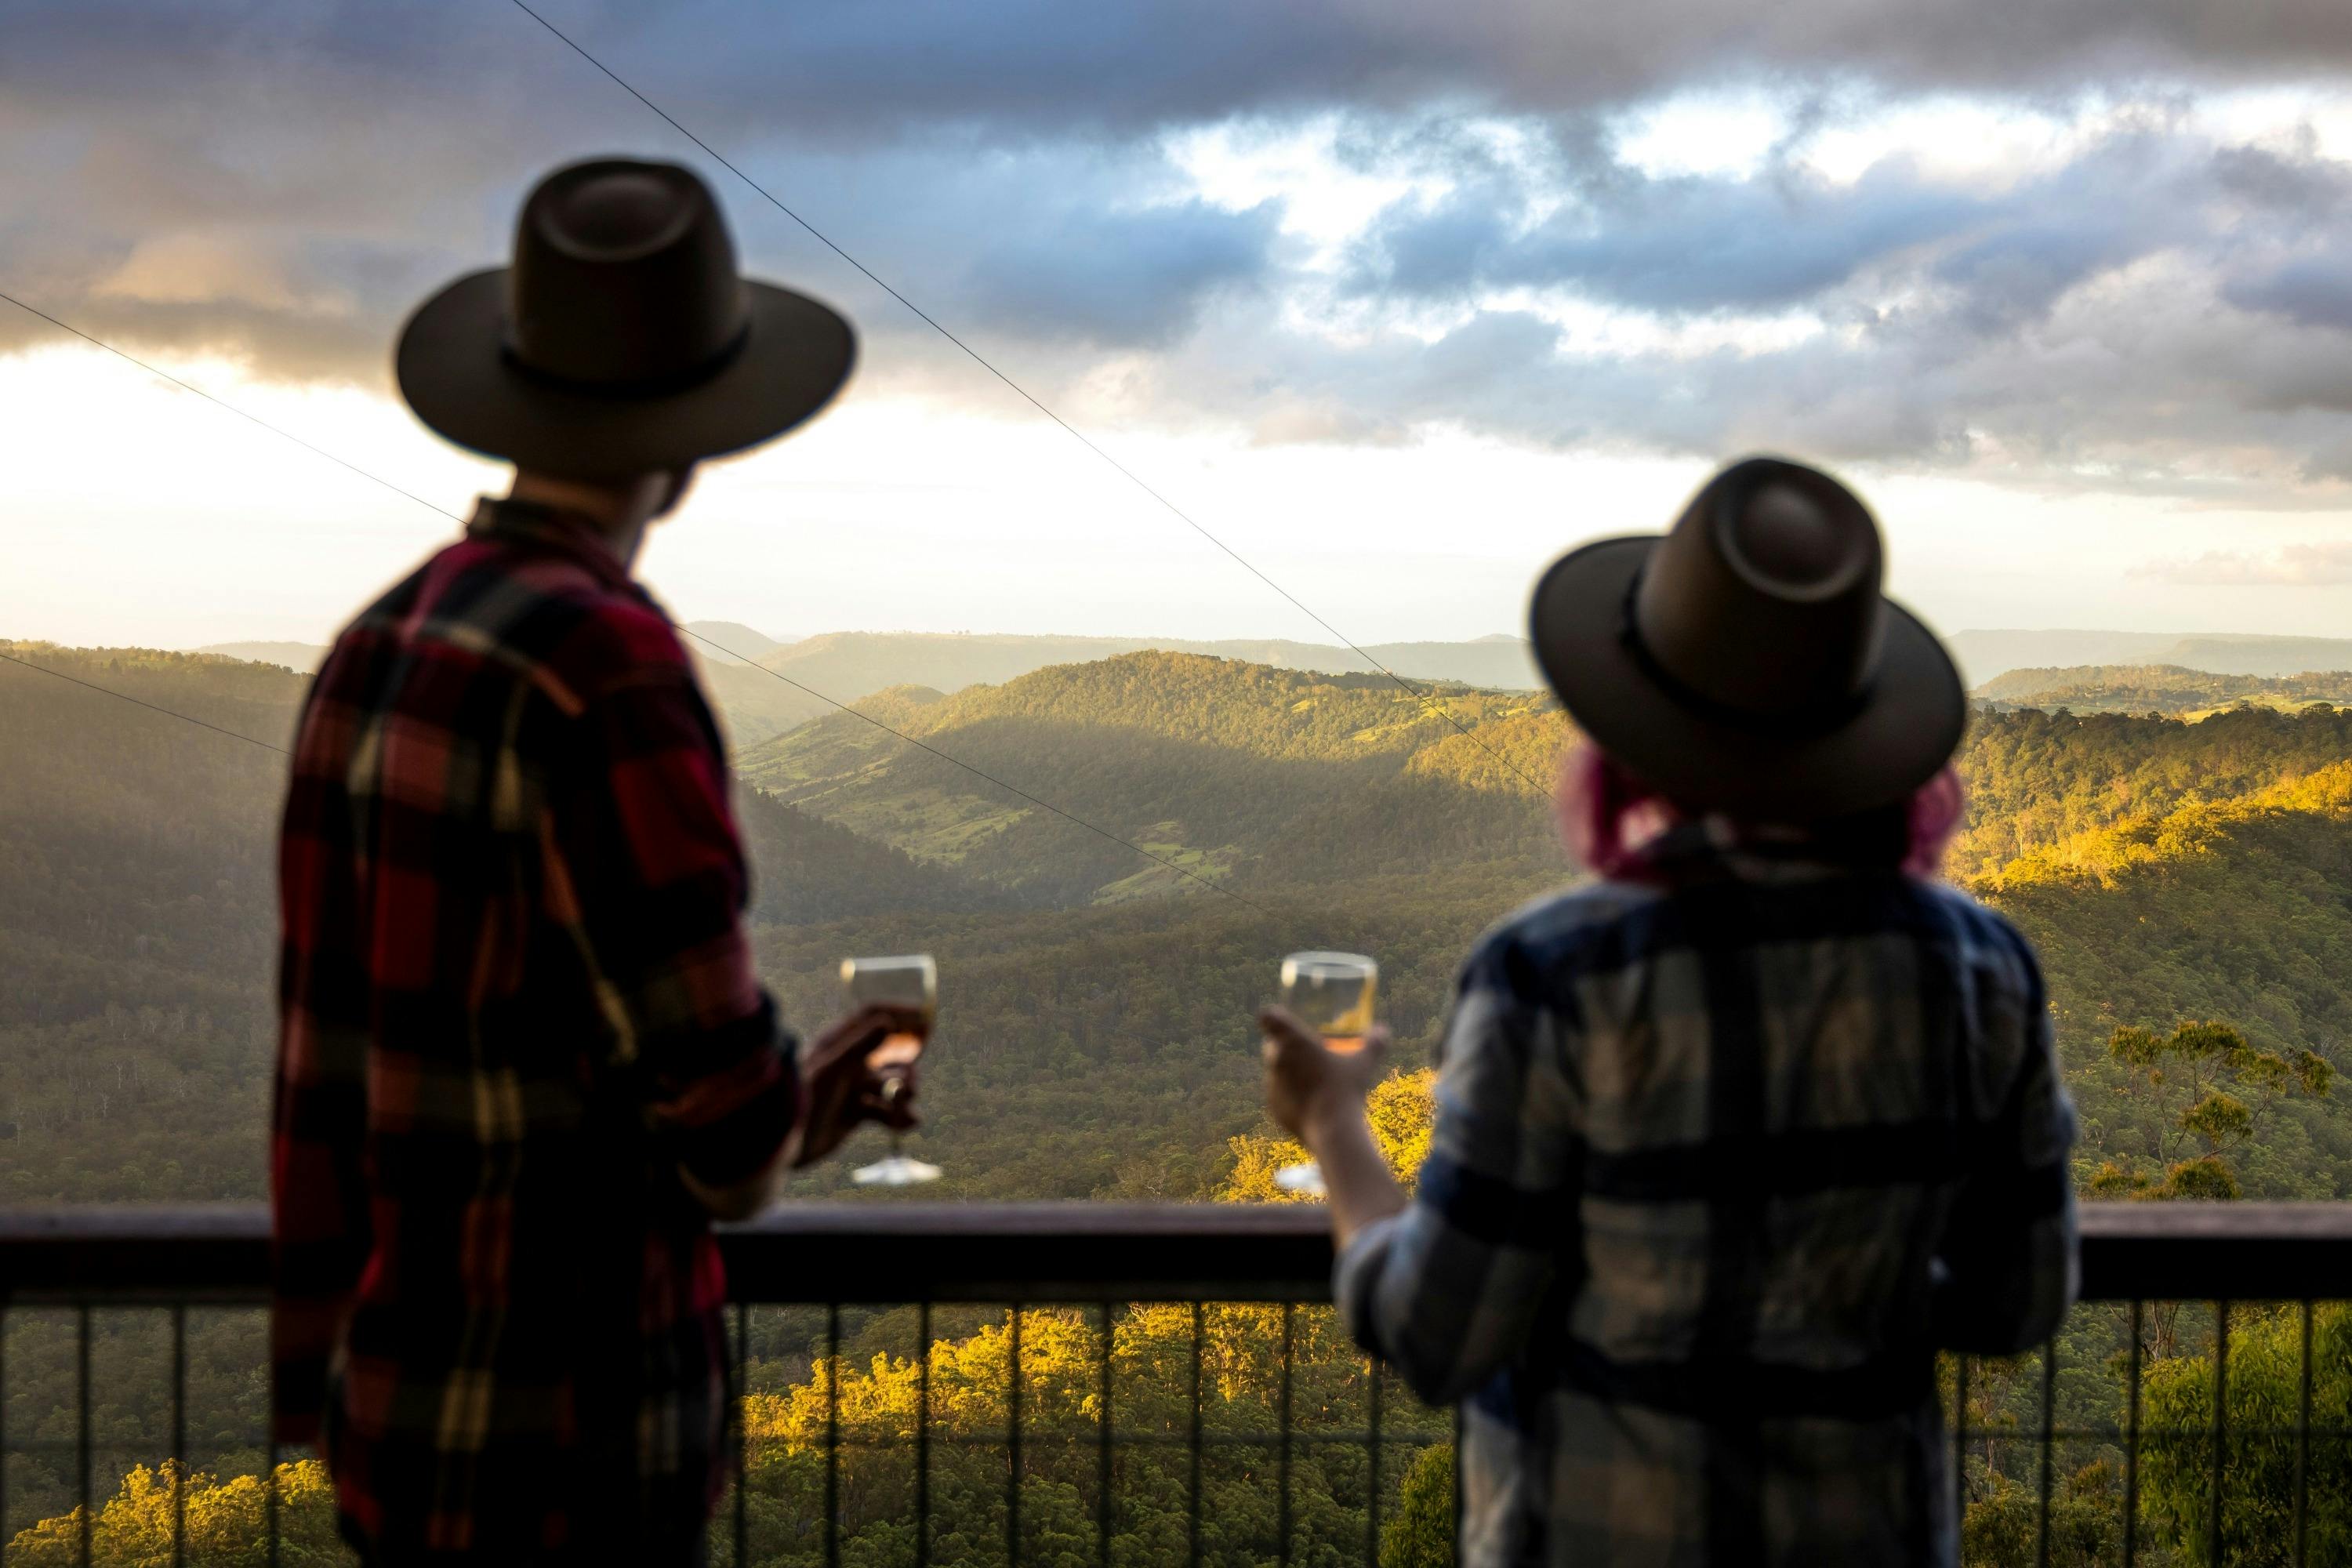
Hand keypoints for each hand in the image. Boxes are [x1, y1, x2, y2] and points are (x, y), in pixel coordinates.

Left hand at [791, 1003, 927, 1167]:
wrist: (783, 1144)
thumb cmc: (801, 1099)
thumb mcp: (832, 1070)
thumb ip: (859, 1047)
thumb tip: (888, 1022)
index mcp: (838, 1043)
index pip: (872, 1016)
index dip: (899, 1012)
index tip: (926, 1018)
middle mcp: (847, 1062)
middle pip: (890, 1055)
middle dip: (906, 1070)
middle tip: (909, 1085)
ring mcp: (852, 1088)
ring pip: (891, 1085)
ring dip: (904, 1095)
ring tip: (904, 1110)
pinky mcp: (855, 1113)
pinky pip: (886, 1111)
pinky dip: (899, 1117)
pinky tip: (907, 1123)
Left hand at [1260, 1005, 1390, 1152]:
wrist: (1331, 1130)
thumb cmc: (1346, 1090)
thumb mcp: (1364, 1064)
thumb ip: (1376, 1043)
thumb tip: (1383, 1029)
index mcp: (1294, 1041)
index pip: (1269, 1017)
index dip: (1273, 1016)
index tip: (1282, 1020)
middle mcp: (1276, 1060)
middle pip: (1271, 1044)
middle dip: (1284, 1046)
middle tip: (1306, 1052)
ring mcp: (1271, 1084)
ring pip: (1274, 1070)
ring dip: (1287, 1071)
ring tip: (1311, 1078)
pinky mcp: (1272, 1106)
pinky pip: (1278, 1094)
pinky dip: (1289, 1095)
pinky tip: (1308, 1101)